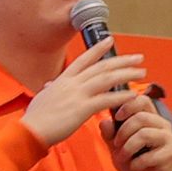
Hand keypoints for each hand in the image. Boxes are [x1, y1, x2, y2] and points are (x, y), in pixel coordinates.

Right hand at [23, 45, 151, 145]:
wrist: (30, 130)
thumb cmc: (35, 118)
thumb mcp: (43, 97)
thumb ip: (51, 89)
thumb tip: (51, 84)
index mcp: (63, 80)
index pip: (84, 59)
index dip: (98, 48)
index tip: (110, 40)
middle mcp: (72, 83)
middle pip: (101, 66)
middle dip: (122, 60)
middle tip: (138, 57)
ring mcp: (77, 95)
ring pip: (107, 79)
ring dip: (126, 74)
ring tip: (141, 72)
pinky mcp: (82, 109)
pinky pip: (106, 99)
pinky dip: (121, 96)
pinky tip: (133, 95)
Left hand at [104, 94, 171, 170]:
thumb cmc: (136, 159)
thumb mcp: (117, 146)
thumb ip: (110, 134)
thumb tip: (104, 122)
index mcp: (151, 117)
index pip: (142, 100)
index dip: (127, 105)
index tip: (116, 117)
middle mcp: (162, 125)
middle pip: (140, 117)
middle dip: (122, 132)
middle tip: (117, 145)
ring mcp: (168, 139)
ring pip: (144, 134)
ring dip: (127, 148)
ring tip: (123, 157)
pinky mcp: (170, 154)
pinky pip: (148, 155)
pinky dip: (135, 163)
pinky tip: (135, 166)